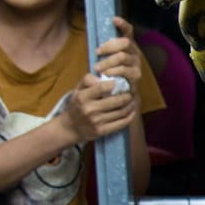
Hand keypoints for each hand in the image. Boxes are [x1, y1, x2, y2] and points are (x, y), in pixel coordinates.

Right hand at [61, 17, 142, 142]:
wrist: (71, 128)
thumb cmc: (77, 104)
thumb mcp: (77, 89)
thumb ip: (88, 80)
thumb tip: (101, 73)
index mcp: (83, 97)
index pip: (103, 87)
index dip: (115, 83)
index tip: (120, 82)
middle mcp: (89, 109)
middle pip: (117, 100)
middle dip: (127, 95)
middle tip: (131, 92)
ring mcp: (97, 122)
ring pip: (121, 111)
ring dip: (131, 105)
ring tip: (133, 100)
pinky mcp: (103, 131)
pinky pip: (122, 123)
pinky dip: (130, 116)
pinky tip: (132, 111)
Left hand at [93, 16, 143, 90]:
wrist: (121, 93)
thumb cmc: (112, 73)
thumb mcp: (107, 60)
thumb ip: (104, 52)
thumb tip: (93, 44)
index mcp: (128, 46)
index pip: (128, 31)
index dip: (122, 24)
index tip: (113, 19)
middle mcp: (135, 52)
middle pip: (124, 42)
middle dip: (108, 46)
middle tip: (97, 52)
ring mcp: (137, 64)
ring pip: (122, 56)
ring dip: (107, 61)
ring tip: (97, 68)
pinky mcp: (136, 75)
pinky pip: (124, 70)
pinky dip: (113, 71)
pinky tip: (106, 74)